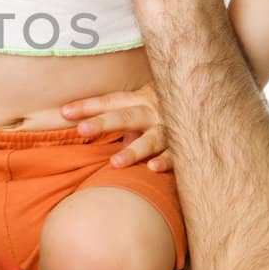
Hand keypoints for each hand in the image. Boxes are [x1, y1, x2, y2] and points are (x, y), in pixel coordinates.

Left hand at [59, 80, 173, 172]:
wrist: (204, 105)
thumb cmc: (163, 110)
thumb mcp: (142, 109)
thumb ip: (121, 120)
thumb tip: (89, 129)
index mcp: (139, 101)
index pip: (109, 102)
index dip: (87, 106)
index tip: (63, 112)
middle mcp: (153, 113)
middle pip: (125, 116)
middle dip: (103, 123)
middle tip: (81, 129)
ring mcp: (169, 130)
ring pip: (151, 139)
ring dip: (133, 151)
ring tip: (115, 163)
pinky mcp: (184, 146)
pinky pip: (175, 155)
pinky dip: (165, 161)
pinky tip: (153, 168)